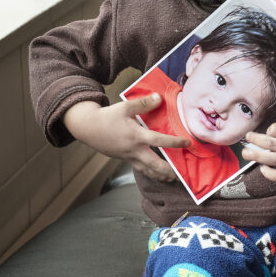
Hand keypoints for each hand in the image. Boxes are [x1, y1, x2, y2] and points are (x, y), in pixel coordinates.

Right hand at [63, 94, 190, 181]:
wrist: (88, 128)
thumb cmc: (107, 117)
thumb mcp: (125, 107)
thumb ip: (144, 103)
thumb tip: (160, 98)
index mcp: (136, 136)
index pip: (159, 141)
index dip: (175, 142)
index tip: (187, 142)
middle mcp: (134, 149)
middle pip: (155, 165)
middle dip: (170, 171)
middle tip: (182, 175)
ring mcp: (129, 157)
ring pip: (148, 171)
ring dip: (161, 175)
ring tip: (173, 178)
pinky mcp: (125, 159)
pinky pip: (140, 169)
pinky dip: (150, 172)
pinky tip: (157, 173)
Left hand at [241, 121, 275, 181]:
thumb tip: (265, 131)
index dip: (269, 129)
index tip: (268, 131)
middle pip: (271, 144)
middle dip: (255, 140)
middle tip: (247, 137)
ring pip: (272, 160)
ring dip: (256, 156)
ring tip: (246, 153)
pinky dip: (268, 173)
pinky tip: (262, 167)